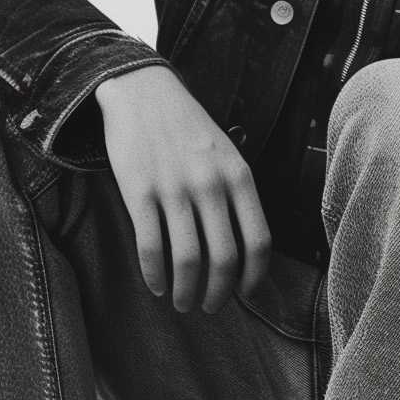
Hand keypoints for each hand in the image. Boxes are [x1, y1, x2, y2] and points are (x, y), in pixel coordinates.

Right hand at [93, 65, 269, 311]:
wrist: (142, 91)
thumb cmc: (187, 129)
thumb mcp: (226, 155)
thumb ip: (237, 195)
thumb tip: (244, 249)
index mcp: (240, 177)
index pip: (259, 241)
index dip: (253, 277)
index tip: (244, 294)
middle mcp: (211, 185)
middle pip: (225, 258)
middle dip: (218, 293)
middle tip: (208, 307)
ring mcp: (175, 188)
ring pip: (188, 259)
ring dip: (187, 291)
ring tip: (182, 302)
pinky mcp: (140, 191)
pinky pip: (151, 246)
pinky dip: (155, 274)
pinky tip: (156, 284)